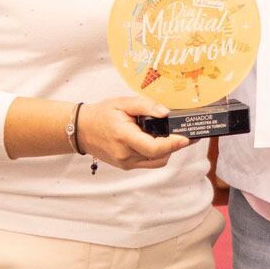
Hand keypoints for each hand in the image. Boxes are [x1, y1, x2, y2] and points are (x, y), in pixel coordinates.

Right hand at [79, 96, 194, 169]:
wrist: (82, 130)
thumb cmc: (102, 114)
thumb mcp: (123, 103)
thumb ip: (146, 106)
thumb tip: (166, 113)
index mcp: (124, 137)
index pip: (154, 147)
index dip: (173, 144)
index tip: (187, 138)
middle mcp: (125, 154)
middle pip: (160, 156)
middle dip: (175, 145)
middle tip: (187, 132)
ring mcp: (126, 163)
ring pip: (157, 161)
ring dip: (168, 150)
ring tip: (173, 135)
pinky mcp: (127, 166)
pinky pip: (149, 162)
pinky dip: (158, 153)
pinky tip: (159, 141)